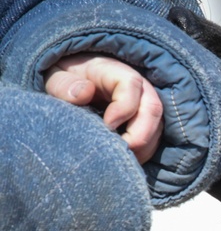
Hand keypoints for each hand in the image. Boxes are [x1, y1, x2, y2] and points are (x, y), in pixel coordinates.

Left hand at [44, 53, 163, 163]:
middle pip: (152, 109)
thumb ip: (63, 84)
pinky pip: (154, 140)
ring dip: (142, 148)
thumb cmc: (64, 81)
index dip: (123, 107)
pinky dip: (142, 152)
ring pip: (156, 128)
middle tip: (117, 151)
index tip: (107, 125)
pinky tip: (122, 159)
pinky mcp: (147, 123)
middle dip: (139, 136)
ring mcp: (145, 106)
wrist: (74, 85)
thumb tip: (83, 93)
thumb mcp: (54, 77)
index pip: (131, 84)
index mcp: (113, 71)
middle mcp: (137, 87)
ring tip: (118, 159)